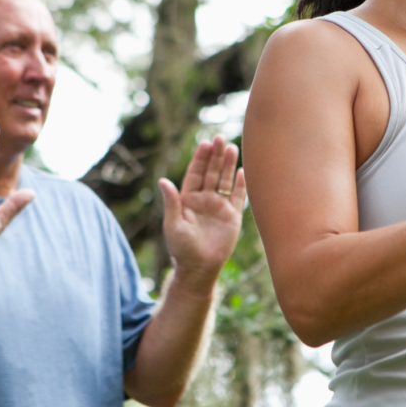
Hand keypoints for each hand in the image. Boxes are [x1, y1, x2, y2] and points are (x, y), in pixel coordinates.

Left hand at [160, 134, 245, 294]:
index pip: (195, 173)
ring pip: (225, 180)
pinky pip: (238, 196)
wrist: (200, 267)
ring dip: (228, 165)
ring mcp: (219, 207)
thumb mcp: (173, 224)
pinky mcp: (233, 216)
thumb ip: (171, 202)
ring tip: (232, 147)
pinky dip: (241, 184)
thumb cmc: (182, 248)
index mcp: (188, 199)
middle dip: (216, 156)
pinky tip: (243, 171)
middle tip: (220, 138)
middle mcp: (204, 199)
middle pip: (211, 172)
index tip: (205, 144)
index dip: (200, 158)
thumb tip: (162, 180)